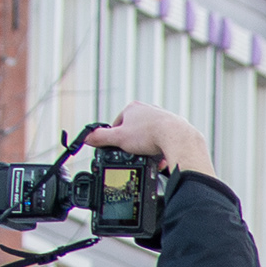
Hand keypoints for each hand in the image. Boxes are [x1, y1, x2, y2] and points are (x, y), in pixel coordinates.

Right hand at [91, 101, 211, 173]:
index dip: (116, 136)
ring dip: (149, 147)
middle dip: (135, 143)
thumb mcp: (119, 138)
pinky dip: (162, 149)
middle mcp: (149, 109)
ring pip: (152, 135)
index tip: (118, 146)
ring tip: (149, 156)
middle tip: (135, 153)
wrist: (178, 138)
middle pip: (136, 129)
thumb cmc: (150, 135)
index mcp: (133, 108)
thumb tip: (87, 138)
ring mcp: (164, 117)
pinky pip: (165, 140)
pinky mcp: (177, 127)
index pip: (118, 122)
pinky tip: (162, 158)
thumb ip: (101, 138)